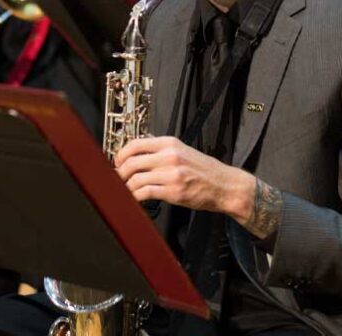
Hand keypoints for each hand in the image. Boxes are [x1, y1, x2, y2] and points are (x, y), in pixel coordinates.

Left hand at [115, 136, 282, 237]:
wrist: (224, 185)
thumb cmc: (204, 170)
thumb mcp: (183, 150)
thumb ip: (162, 148)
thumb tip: (138, 149)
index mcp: (169, 143)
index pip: (135, 144)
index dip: (121, 154)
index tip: (117, 162)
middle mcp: (169, 156)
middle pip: (131, 161)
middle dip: (119, 172)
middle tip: (118, 179)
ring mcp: (171, 174)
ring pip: (136, 178)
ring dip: (126, 186)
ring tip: (126, 190)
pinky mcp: (173, 191)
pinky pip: (145, 192)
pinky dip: (135, 196)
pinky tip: (136, 198)